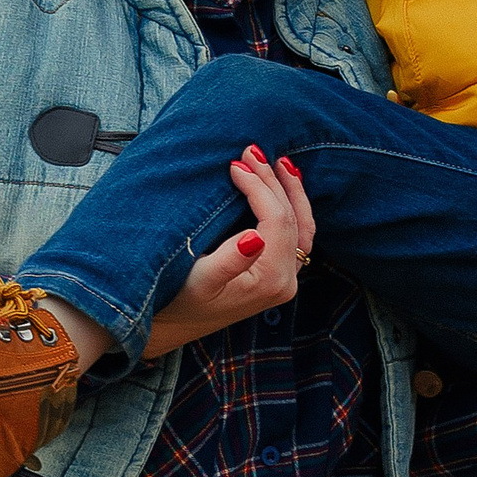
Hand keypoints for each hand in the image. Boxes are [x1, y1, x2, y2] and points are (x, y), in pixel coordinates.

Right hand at [138, 148, 315, 359]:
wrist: (174, 326)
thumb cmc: (178, 302)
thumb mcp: (199, 281)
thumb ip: (229, 261)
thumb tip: (254, 237)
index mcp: (271, 280)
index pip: (276, 220)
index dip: (259, 187)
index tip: (234, 164)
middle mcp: (286, 281)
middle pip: (293, 219)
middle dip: (274, 181)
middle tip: (252, 150)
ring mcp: (285, 280)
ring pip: (302, 227)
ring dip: (291, 192)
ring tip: (279, 161)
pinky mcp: (278, 276)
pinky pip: (296, 236)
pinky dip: (291, 208)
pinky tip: (281, 188)